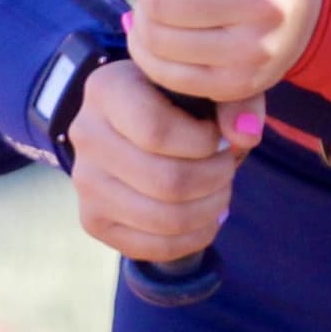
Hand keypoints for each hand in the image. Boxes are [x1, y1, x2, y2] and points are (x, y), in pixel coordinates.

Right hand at [68, 59, 252, 262]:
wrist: (132, 122)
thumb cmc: (175, 98)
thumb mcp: (204, 83)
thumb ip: (236, 99)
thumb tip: (245, 136)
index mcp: (106, 90)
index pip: (156, 131)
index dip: (204, 143)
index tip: (220, 137)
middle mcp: (86, 136)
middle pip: (166, 181)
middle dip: (215, 179)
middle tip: (227, 166)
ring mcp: (85, 183)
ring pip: (163, 219)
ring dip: (209, 210)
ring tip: (219, 190)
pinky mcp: (93, 220)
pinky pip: (152, 247)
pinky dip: (193, 238)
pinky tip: (206, 217)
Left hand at [123, 0, 324, 105]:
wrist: (308, 5)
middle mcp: (264, 1)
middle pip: (162, 1)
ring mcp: (255, 49)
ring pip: (160, 40)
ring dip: (143, 20)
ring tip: (157, 4)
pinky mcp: (240, 83)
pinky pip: (168, 74)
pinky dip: (149, 53)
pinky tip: (160, 34)